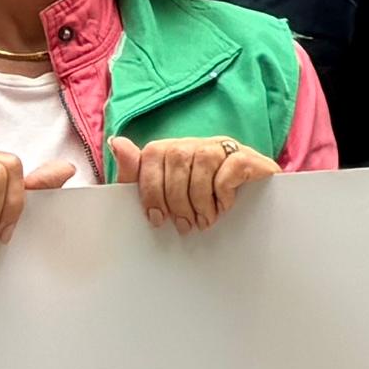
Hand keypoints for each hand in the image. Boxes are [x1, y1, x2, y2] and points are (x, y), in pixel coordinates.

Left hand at [122, 135, 277, 234]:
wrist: (252, 212)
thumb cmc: (200, 206)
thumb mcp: (164, 195)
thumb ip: (137, 173)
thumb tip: (116, 142)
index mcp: (174, 150)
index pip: (153, 153)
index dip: (151, 188)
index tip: (157, 219)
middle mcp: (198, 143)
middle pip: (176, 158)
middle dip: (177, 200)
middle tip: (185, 226)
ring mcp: (224, 147)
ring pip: (203, 161)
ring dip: (200, 200)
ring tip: (205, 220)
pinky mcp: (248, 156)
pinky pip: (231, 165)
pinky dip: (224, 192)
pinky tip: (225, 206)